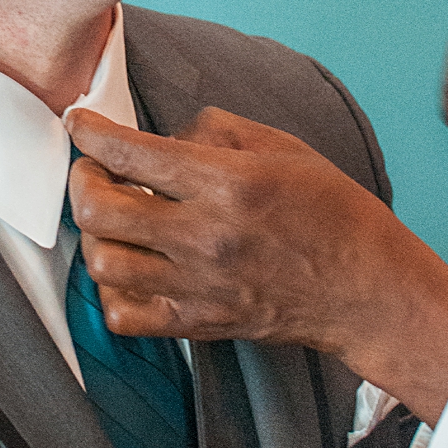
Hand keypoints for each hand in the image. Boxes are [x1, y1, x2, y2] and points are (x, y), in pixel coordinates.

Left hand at [65, 107, 447, 424]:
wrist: (367, 289)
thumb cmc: (334, 213)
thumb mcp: (286, 148)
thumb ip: (219, 131)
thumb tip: (168, 135)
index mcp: (229, 184)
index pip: (132, 153)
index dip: (91, 132)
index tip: (80, 124)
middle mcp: (206, 236)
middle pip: (100, 210)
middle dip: (83, 180)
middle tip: (94, 170)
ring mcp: (199, 286)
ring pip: (103, 262)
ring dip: (97, 234)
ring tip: (114, 219)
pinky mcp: (199, 323)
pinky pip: (123, 315)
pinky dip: (113, 290)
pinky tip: (131, 267)